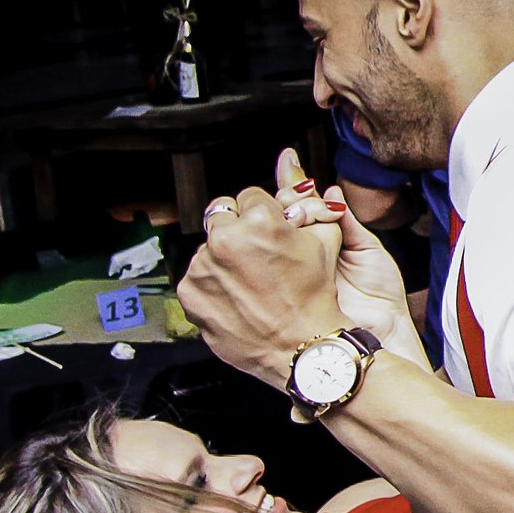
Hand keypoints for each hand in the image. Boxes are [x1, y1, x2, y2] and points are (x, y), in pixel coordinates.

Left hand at [181, 180, 349, 386]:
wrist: (302, 349)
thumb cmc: (315, 298)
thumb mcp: (323, 244)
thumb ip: (309, 204)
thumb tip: (291, 163)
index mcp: (259, 220)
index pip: (250, 197)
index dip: (263, 217)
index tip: (270, 236)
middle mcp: (226, 239)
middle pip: (222, 215)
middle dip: (237, 231)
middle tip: (257, 259)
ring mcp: (204, 267)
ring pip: (208, 248)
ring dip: (224, 259)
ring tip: (249, 285)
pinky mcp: (190, 292)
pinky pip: (197, 278)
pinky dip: (212, 286)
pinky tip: (236, 300)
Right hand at [273, 148, 417, 357]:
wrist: (385, 329)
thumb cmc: (381, 293)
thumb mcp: (366, 248)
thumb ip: (345, 221)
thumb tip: (330, 191)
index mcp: (323, 241)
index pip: (302, 206)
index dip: (293, 183)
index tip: (287, 159)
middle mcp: (303, 254)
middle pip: (281, 216)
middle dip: (284, 195)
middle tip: (293, 184)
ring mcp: (290, 271)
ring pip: (271, 236)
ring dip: (276, 215)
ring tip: (290, 205)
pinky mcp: (285, 289)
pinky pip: (270, 265)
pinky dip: (268, 246)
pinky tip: (274, 228)